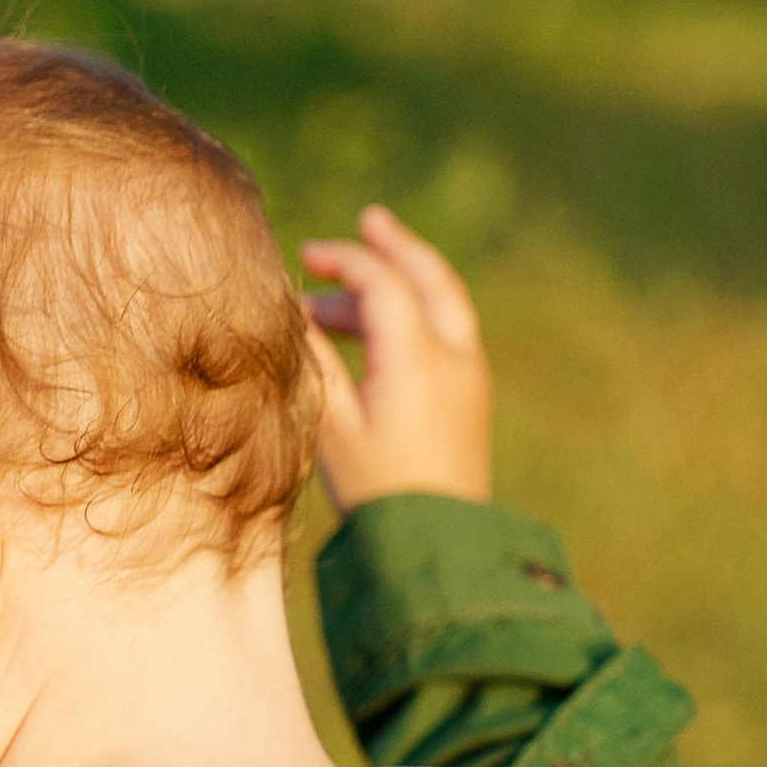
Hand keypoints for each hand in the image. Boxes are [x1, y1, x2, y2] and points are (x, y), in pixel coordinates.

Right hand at [299, 206, 493, 513]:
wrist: (435, 544)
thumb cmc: (376, 491)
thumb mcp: (331, 427)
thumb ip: (315, 362)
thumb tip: (296, 316)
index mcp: (417, 360)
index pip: (383, 284)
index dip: (344, 262)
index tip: (306, 256)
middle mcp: (453, 357)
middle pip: (430, 278)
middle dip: (395, 247)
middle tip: (368, 222)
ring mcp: (470, 376)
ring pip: (440, 305)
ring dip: (395, 288)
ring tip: (338, 303)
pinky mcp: (471, 397)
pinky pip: (445, 333)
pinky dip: (412, 315)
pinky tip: (376, 331)